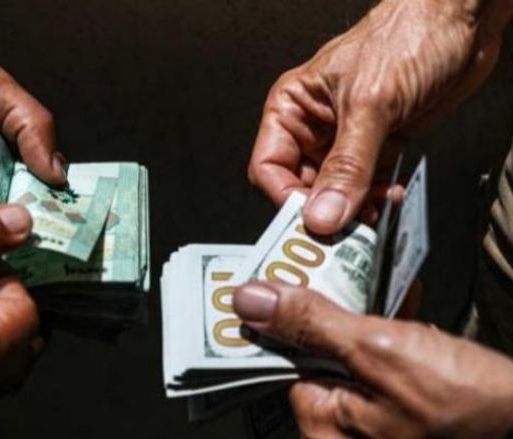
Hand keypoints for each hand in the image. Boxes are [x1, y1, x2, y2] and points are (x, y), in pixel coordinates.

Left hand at [233, 282, 512, 437]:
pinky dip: (382, 325)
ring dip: (354, 306)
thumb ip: (311, 324)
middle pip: (308, 349)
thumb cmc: (466, 401)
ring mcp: (366, 414)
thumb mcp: (379, 350)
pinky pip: (373, 356)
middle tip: (322, 258)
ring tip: (361, 265)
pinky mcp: (393, 399)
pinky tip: (395, 294)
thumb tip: (250, 300)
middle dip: (320, 303)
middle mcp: (337, 427)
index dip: (278, 310)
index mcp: (321, 427)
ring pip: (342, 346)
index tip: (277, 269)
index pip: (278, 357)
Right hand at [248, 0, 511, 233]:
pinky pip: (366, 187)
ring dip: (353, 211)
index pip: (269, 168)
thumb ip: (347, 165)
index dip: (285, 199)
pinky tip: (389, 197)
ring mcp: (346, 140)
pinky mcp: (378, 147)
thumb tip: (321, 215)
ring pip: (335, 193)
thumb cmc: (408, 36)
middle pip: (301, 187)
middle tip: (343, 234)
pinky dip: (376, 200)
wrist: (461, 21)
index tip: (310, 224)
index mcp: (292, 107)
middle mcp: (314, 127)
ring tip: (371, 217)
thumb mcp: (371, 104)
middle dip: (322, 211)